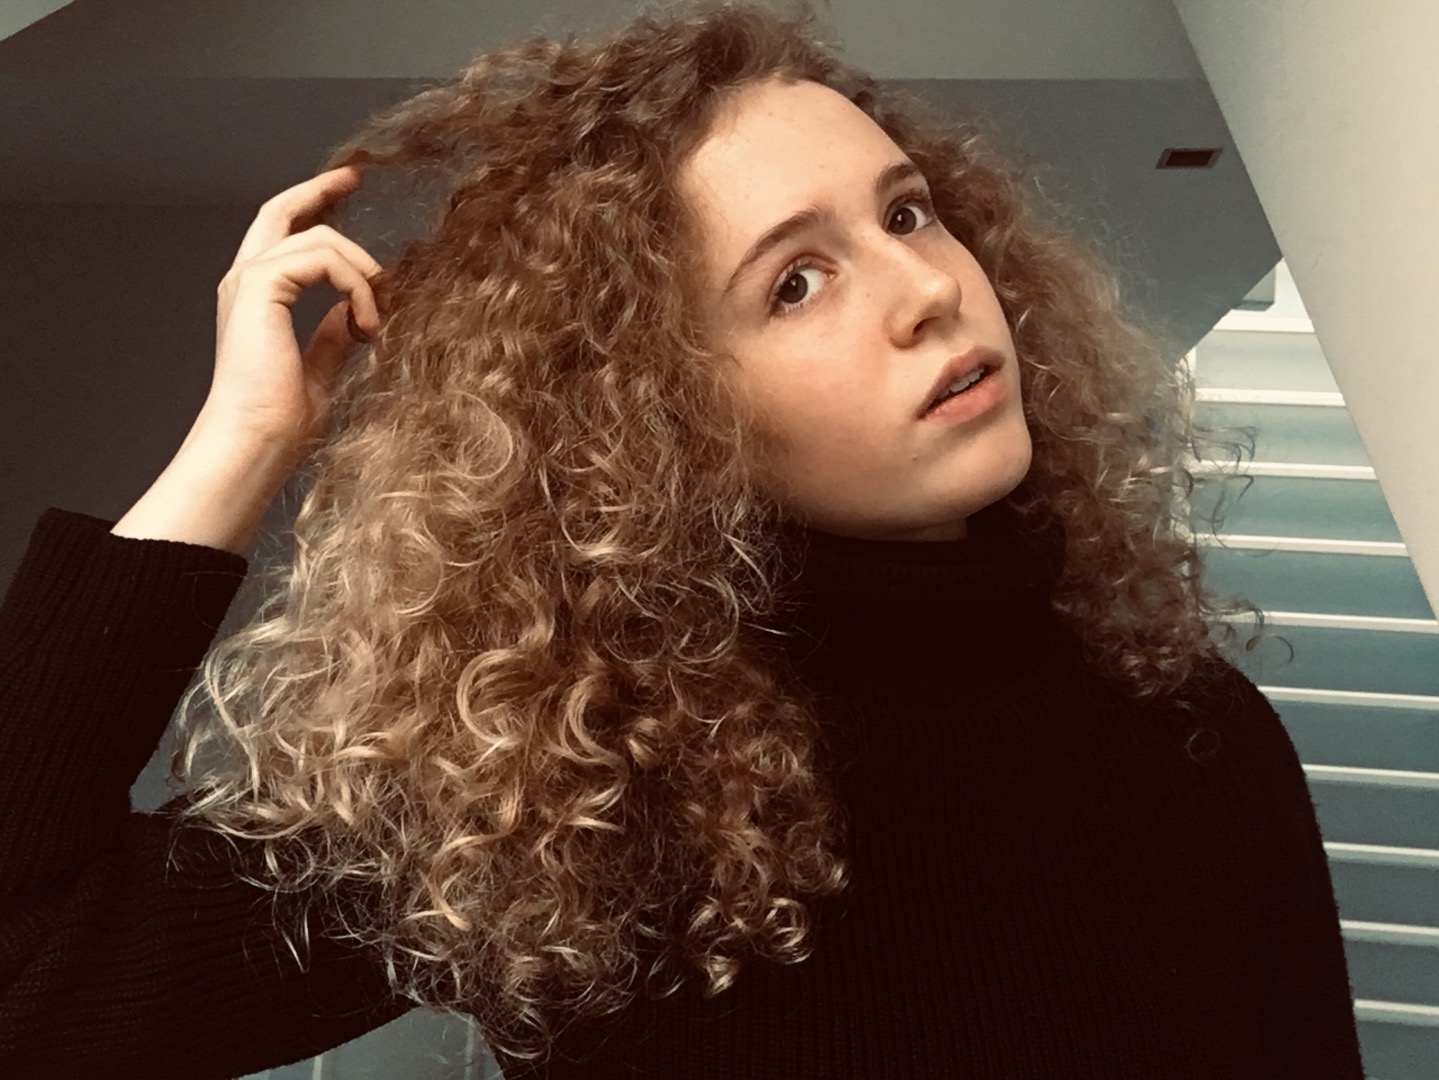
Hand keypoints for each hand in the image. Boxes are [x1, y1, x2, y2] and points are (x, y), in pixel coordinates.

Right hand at [202, 165, 383, 462]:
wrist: (256, 442)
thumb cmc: (281, 421)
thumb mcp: (321, 367)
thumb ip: (332, 333)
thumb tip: (350, 312)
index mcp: (256, 298)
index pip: (284, 235)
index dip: (314, 207)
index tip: (348, 191)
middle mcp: (246, 281)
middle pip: (282, 210)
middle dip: (321, 189)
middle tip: (356, 177)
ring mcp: (249, 280)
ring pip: (319, 239)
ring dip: (363, 274)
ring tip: (378, 322)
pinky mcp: (259, 286)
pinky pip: (323, 258)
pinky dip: (356, 286)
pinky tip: (367, 324)